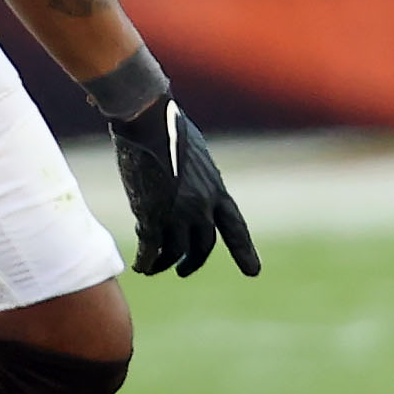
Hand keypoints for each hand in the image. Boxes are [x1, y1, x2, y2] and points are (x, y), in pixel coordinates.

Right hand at [110, 94, 258, 279]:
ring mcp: (177, 213)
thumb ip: (195, 178)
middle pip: (203, 246)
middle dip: (192, 262)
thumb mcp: (194, 154)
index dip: (244, 252)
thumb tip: (188, 187)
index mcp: (215, 189)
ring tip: (153, 268)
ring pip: (175, 252)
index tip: (253, 272)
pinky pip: (150, 250)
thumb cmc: (168, 128)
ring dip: (164, 264)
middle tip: (183, 270)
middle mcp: (202, 206)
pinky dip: (145, 261)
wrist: (148, 121)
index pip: (235, 228)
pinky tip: (139, 265)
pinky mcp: (151, 216)